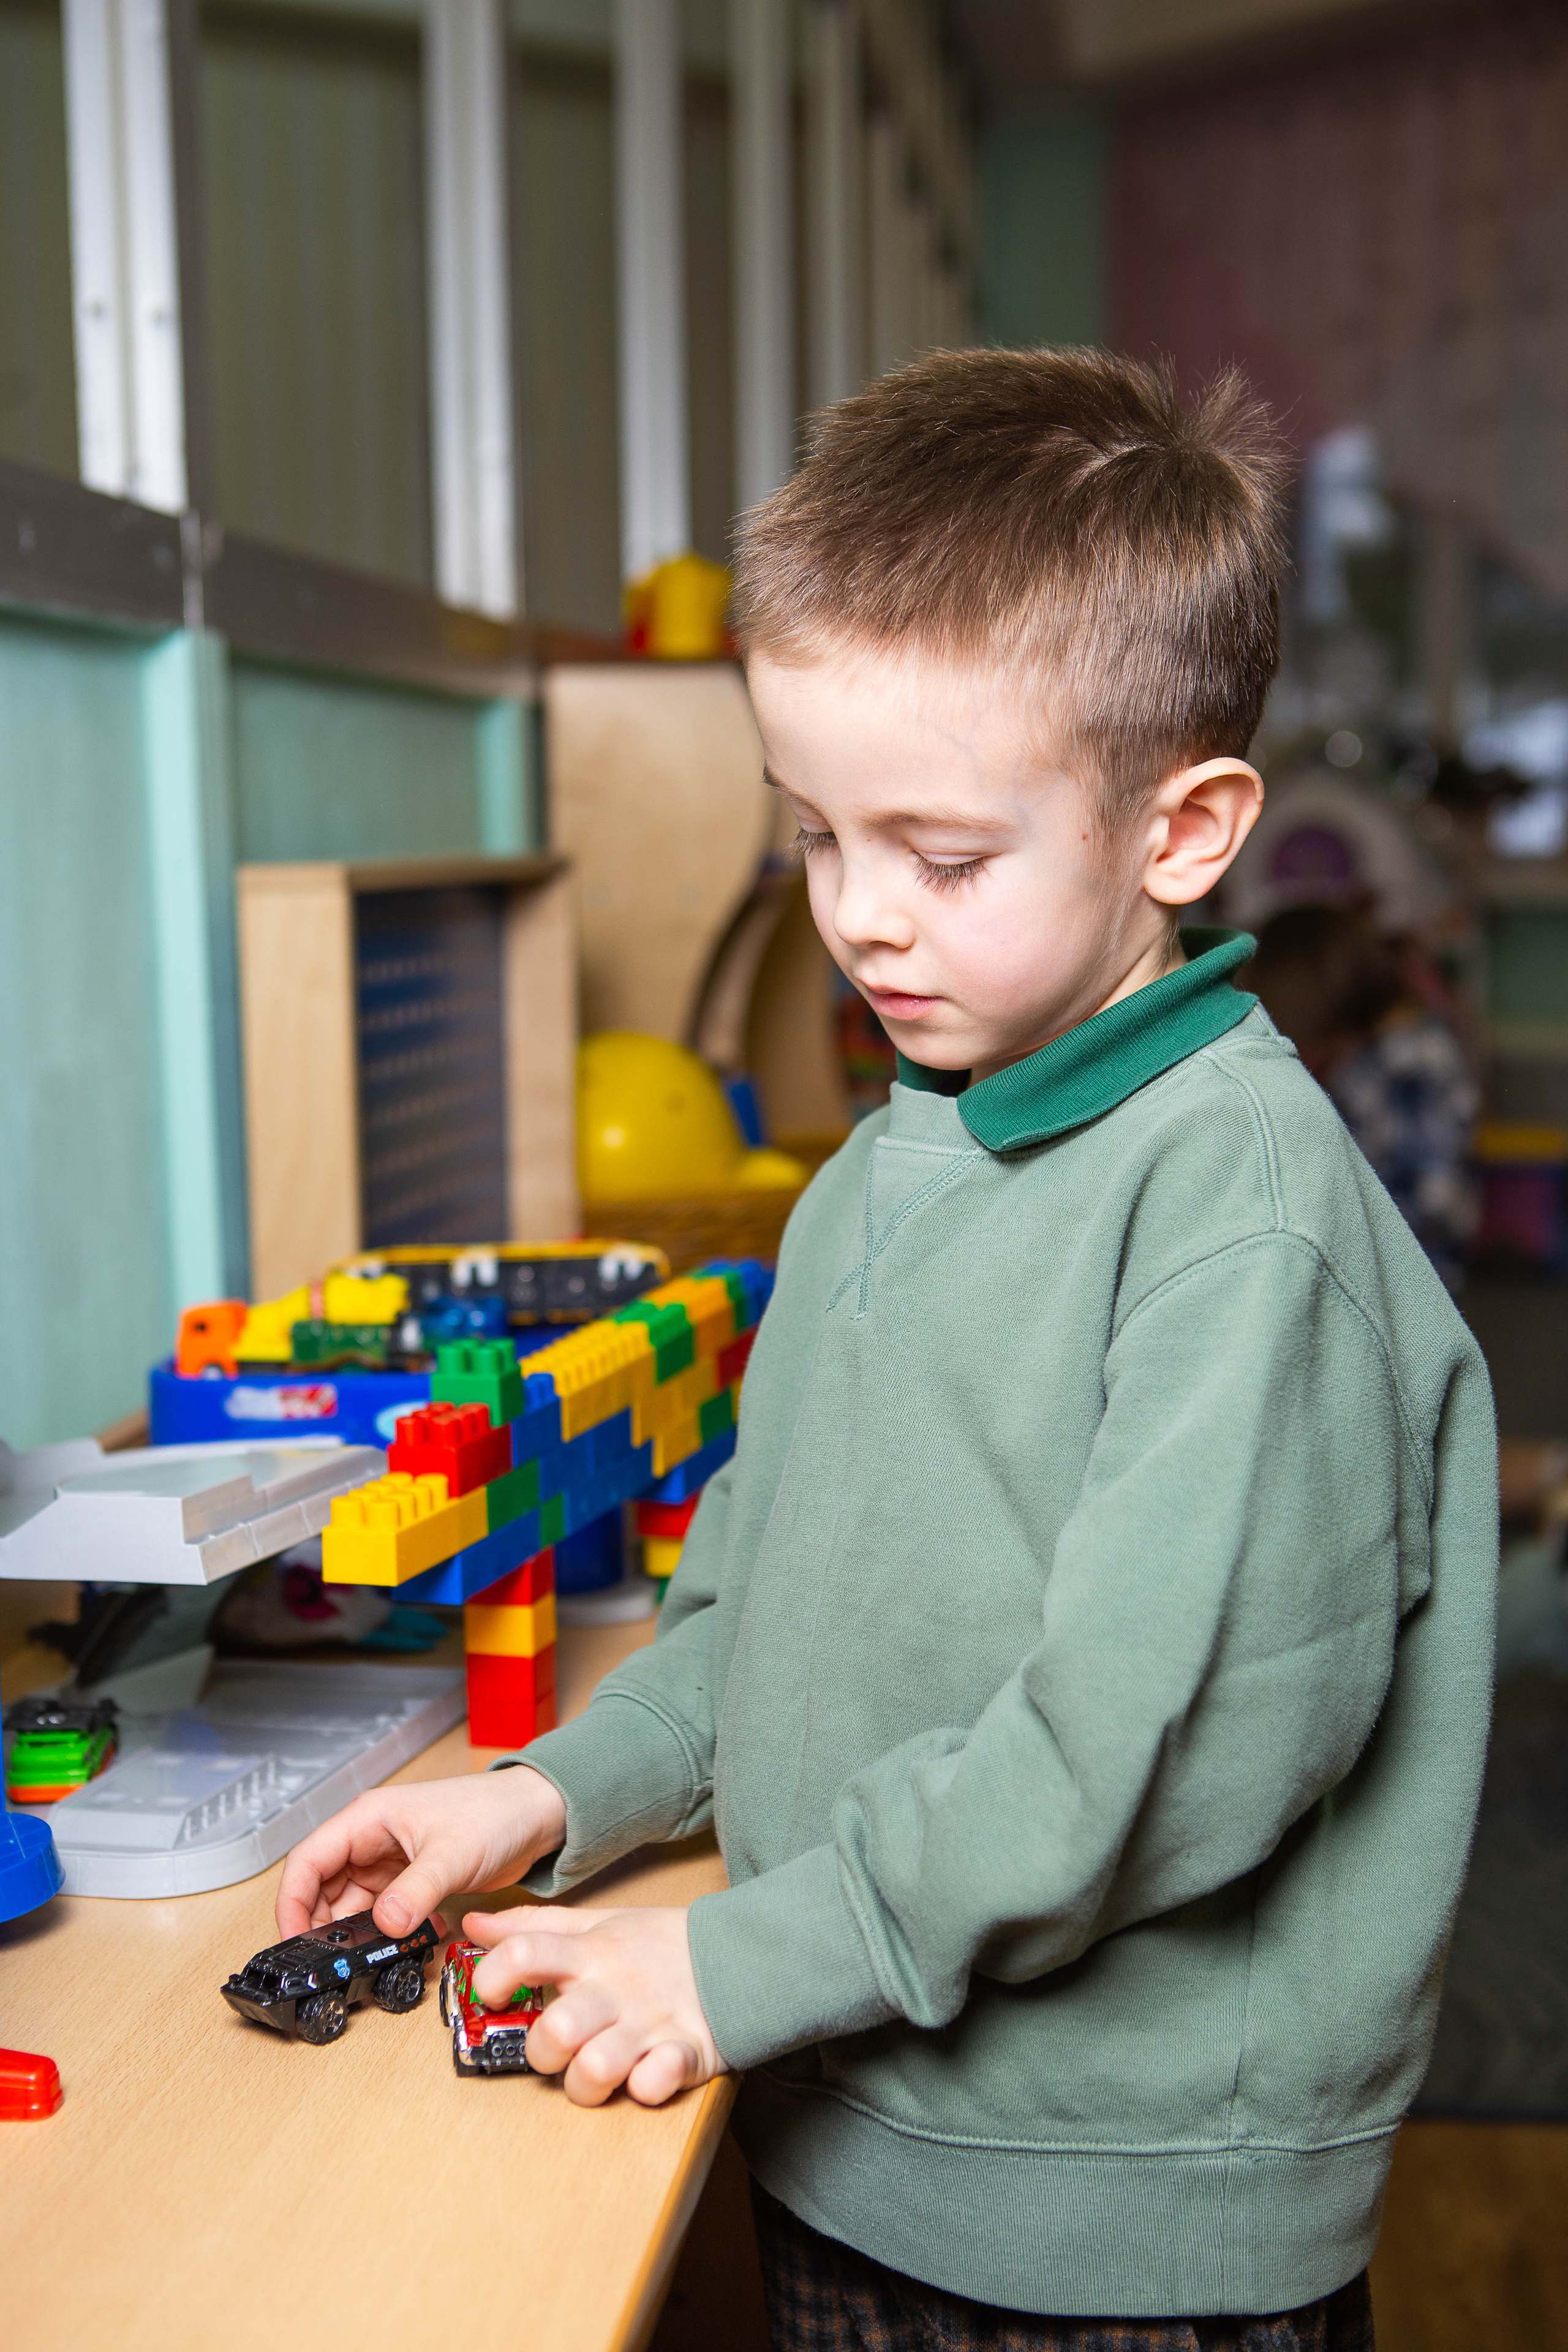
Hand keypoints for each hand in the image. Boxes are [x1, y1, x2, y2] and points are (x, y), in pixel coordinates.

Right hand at [276, 1767, 567, 1938]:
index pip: (309, 1859)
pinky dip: (384, 1935)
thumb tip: (385, 1924)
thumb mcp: (452, 1853)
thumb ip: (416, 1890)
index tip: (294, 1940)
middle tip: (328, 1964)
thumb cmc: (496, 1811)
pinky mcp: (410, 1883)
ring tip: (362, 1962)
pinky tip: (398, 1948)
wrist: (538, 1815)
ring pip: (351, 1906)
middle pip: (323, 1888)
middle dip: (321, 1926)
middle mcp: (372, 1840)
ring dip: (355, 1935)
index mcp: (369, 1818)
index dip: (293, 1901)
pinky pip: (382, 1914)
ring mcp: (390, 1863)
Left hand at [464, 1903, 727, 2107]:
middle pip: (555, 2029)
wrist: (742, 1950)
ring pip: (595, 2069)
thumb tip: (474, 1925)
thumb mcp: (598, 1924)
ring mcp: (650, 2024)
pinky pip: (655, 2084)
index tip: (491, 1994)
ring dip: (585, 2082)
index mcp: (591, 1953)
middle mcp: (615, 1989)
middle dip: (543, 2051)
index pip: (525, 1952)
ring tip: (594, 2071)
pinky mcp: (686, 2054)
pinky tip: (643, 2076)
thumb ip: (534, 1927)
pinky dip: (644, 2087)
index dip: (492, 1977)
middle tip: (556, 2048)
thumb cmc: (658, 1945)